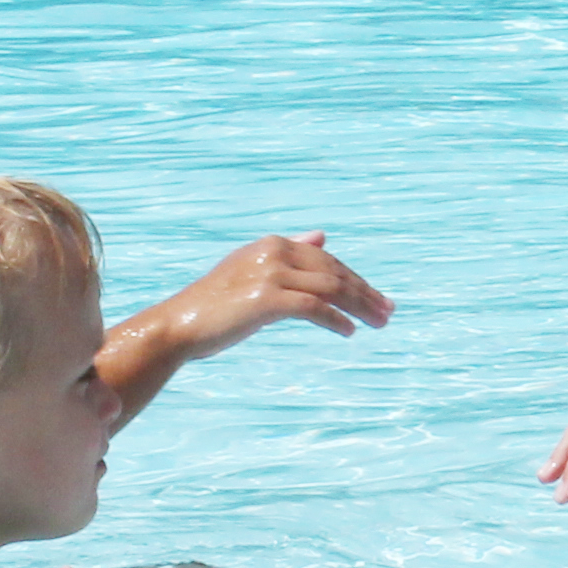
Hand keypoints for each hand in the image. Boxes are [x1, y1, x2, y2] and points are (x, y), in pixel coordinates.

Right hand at [169, 233, 392, 352]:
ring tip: (378, 323)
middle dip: (365, 293)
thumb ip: (289, 253)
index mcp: (272, 244)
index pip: (327, 260)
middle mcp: (273, 252)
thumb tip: (321, 236)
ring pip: (330, 288)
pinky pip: (313, 307)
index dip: (356, 279)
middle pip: (334, 272)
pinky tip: (348, 332)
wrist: (178, 325)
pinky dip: (334, 319)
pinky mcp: (265, 299)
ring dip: (359, 306)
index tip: (378, 299)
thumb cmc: (216, 305)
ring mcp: (269, 274)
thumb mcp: (254, 271)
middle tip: (388, 313)